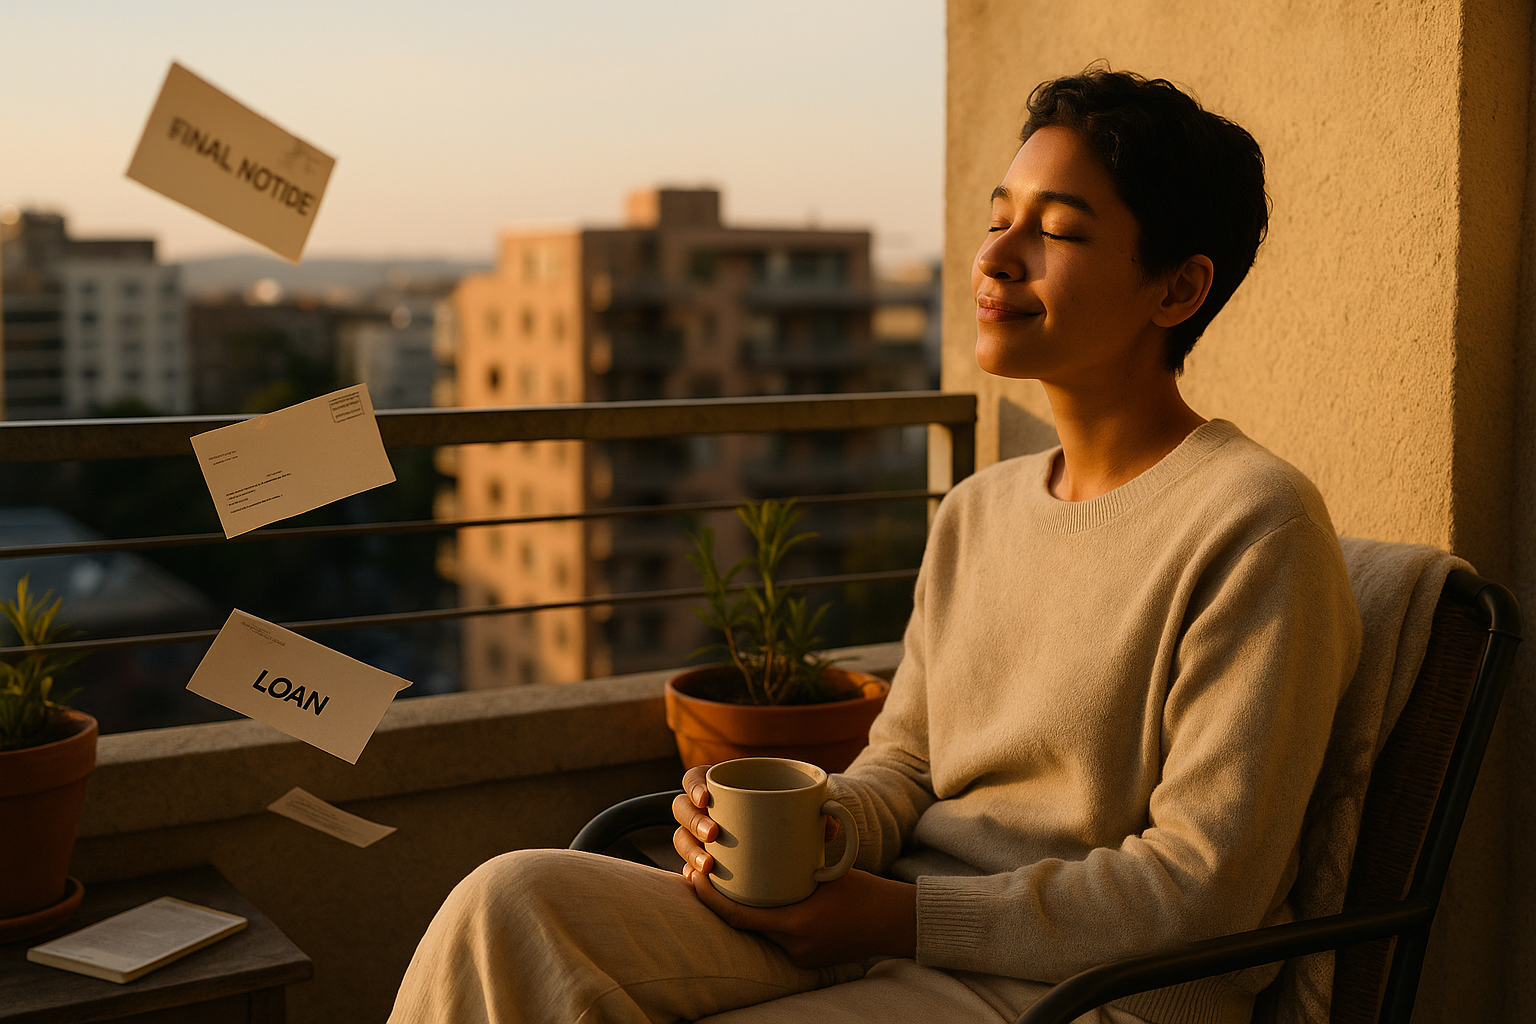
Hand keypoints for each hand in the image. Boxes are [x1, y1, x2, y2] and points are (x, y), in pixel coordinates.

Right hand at [671, 765, 843, 879]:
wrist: (789, 836)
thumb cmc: (792, 811)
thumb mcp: (803, 807)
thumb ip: (817, 812)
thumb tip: (831, 825)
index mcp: (721, 783)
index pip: (694, 778)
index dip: (694, 786)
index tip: (708, 798)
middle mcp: (704, 808)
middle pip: (682, 809)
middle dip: (693, 822)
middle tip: (714, 834)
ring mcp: (700, 835)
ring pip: (682, 838)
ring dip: (689, 851)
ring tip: (708, 867)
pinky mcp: (705, 859)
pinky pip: (688, 866)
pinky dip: (690, 873)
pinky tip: (698, 882)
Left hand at [687, 866, 916, 967]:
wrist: (896, 923)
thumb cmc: (866, 891)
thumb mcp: (830, 869)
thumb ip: (800, 856)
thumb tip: (773, 824)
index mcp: (797, 923)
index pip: (739, 917)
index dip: (710, 899)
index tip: (694, 878)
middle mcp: (794, 946)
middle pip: (744, 926)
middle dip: (722, 903)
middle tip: (702, 876)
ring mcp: (801, 956)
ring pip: (760, 932)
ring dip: (745, 911)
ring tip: (729, 885)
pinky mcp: (808, 959)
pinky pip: (778, 939)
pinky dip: (767, 920)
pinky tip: (761, 902)